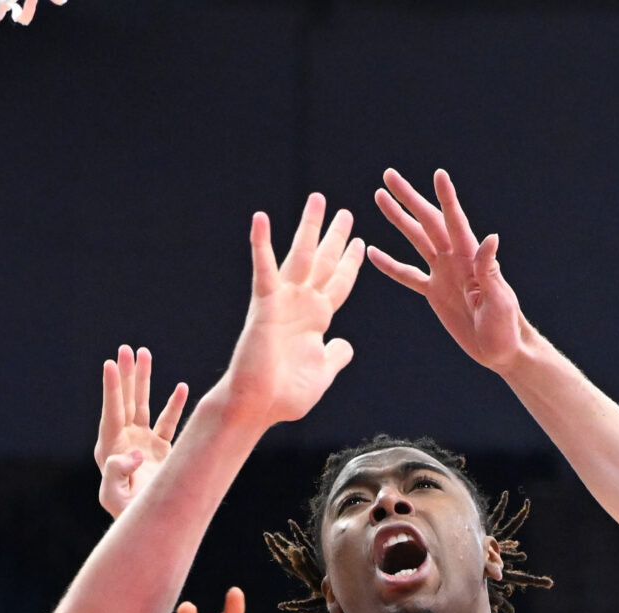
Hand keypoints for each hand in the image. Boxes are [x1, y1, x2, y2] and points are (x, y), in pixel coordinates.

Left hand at [94, 345, 188, 518]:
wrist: (148, 523)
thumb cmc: (127, 513)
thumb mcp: (114, 497)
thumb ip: (116, 474)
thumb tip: (135, 453)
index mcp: (110, 449)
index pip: (111, 413)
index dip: (111, 389)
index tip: (110, 365)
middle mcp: (124, 441)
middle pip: (125, 402)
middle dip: (126, 376)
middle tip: (126, 350)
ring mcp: (143, 443)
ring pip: (144, 406)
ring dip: (144, 381)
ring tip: (144, 354)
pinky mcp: (161, 449)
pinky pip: (168, 423)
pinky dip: (174, 405)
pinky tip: (180, 387)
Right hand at [221, 195, 364, 429]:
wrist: (258, 406)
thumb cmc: (285, 396)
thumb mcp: (322, 374)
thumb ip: (335, 357)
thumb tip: (345, 345)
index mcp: (317, 319)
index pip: (339, 283)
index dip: (350, 263)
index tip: (360, 242)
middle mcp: (301, 305)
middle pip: (324, 262)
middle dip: (335, 237)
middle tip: (346, 212)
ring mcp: (283, 302)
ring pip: (300, 256)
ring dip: (308, 228)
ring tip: (318, 200)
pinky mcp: (264, 304)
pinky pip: (264, 269)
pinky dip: (261, 243)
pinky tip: (261, 218)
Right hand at [370, 168, 527, 372]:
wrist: (502, 350)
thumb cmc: (506, 325)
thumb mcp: (498, 299)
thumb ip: (489, 270)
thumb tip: (491, 238)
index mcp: (470, 258)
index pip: (455, 222)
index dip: (447, 199)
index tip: (438, 175)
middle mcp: (455, 260)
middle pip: (428, 222)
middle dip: (409, 198)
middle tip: (389, 175)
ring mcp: (442, 274)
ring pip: (415, 240)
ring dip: (398, 219)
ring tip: (379, 197)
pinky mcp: (434, 293)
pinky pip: (408, 276)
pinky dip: (390, 265)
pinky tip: (372, 252)